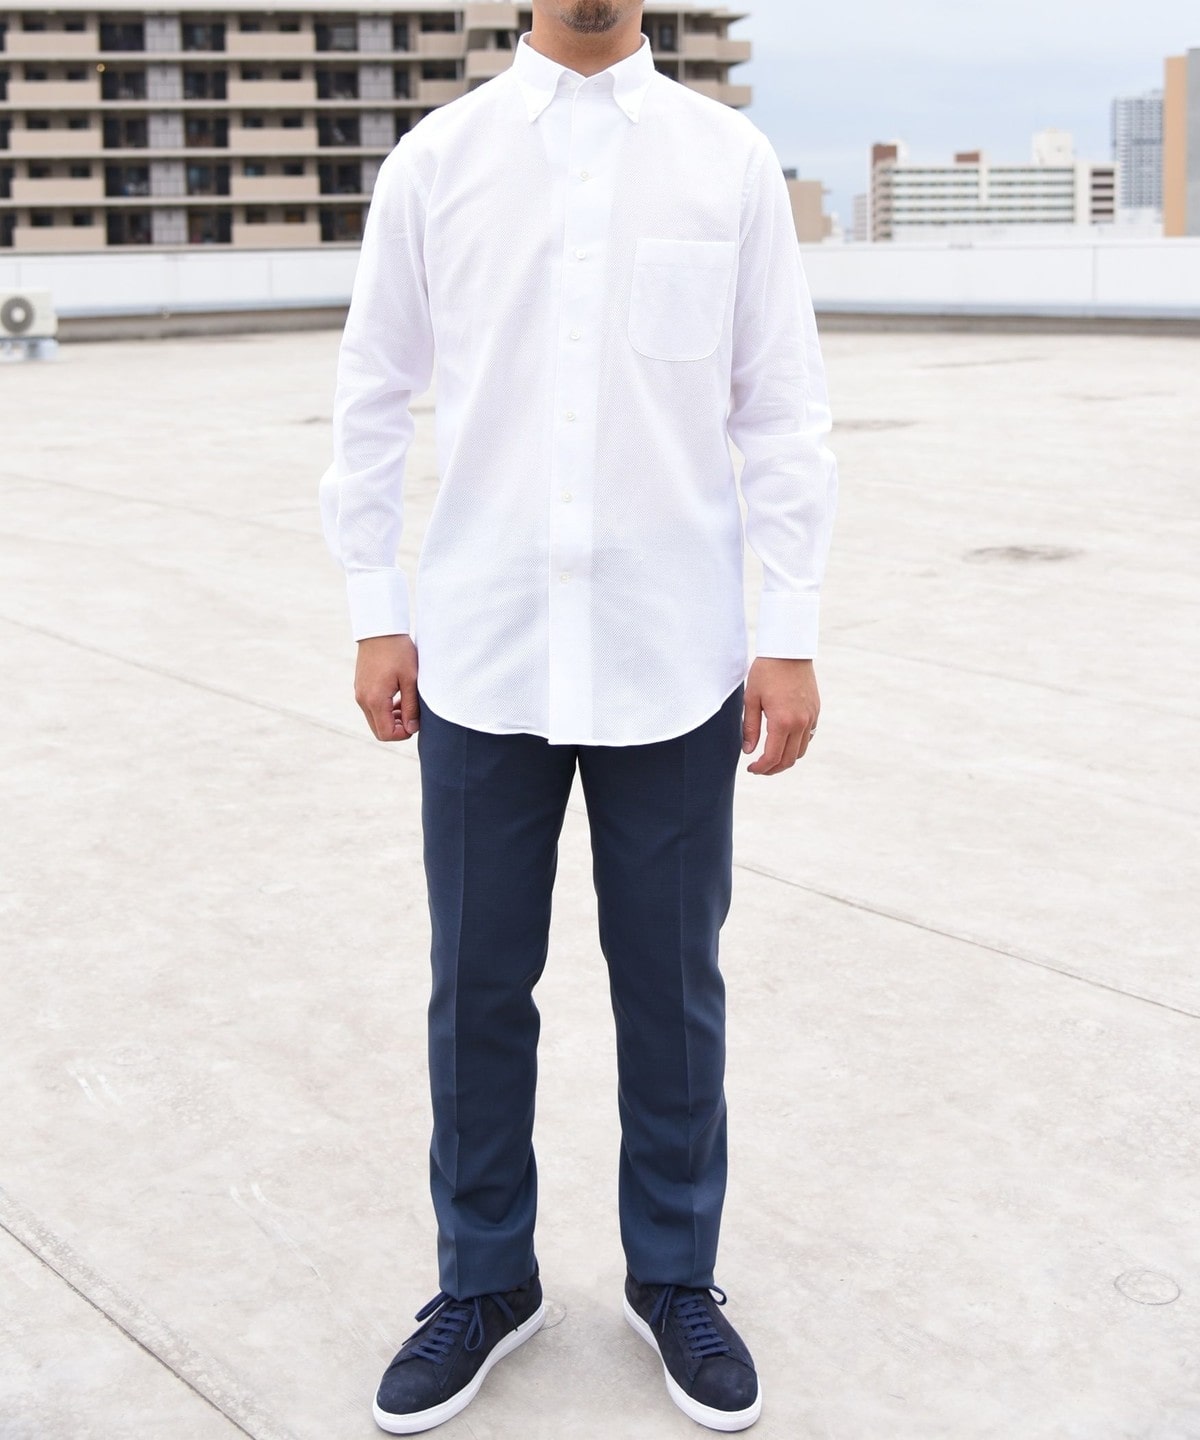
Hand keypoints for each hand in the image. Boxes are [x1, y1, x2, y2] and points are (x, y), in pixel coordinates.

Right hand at [354, 634, 419, 741]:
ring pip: (374, 719)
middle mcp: (363, 699)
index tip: (416, 722)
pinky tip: (397, 697)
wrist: (379, 629)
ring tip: (407, 705)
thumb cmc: (398, 651)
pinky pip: (371, 707)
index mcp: (375, 700)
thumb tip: (412, 728)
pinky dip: (384, 709)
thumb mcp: (411, 680)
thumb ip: (411, 707)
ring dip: (391, 719)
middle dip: (397, 728)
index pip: (385, 734)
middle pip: (378, 730)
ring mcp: (359, 693)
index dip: (403, 734)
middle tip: (413, 716)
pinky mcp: (360, 687)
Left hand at [742, 658, 819, 775]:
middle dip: (773, 769)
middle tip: (759, 769)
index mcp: (782, 721)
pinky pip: (809, 737)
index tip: (751, 769)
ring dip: (786, 759)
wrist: (789, 651)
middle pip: (789, 760)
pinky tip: (784, 741)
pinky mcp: (816, 711)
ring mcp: (811, 717)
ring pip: (801, 751)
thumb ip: (750, 728)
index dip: (761, 768)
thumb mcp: (751, 699)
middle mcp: (800, 723)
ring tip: (771, 757)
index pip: (773, 757)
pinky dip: (796, 745)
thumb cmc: (766, 672)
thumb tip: (748, 751)